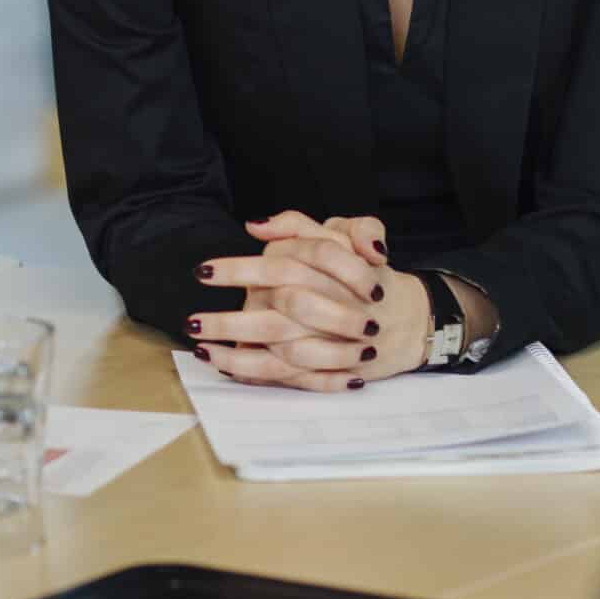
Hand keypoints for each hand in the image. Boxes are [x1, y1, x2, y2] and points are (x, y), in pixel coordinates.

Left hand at [188, 213, 431, 390]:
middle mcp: (329, 303)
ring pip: (278, 347)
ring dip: (236, 349)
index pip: (280, 263)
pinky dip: (253, 372)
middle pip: (275, 312)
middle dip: (230, 320)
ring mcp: (331, 338)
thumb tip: (255, 225)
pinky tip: (224, 365)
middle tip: (192, 320)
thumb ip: (298, 225)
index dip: (239, 269)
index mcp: (327, 267)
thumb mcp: (344, 234)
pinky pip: (286, 374)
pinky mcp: (330, 367)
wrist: (407, 319)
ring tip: (200, 345)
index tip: (203, 272)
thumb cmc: (366, 273)